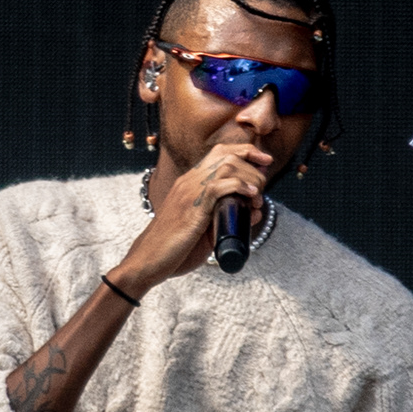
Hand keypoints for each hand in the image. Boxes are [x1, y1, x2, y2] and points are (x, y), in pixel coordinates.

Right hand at [116, 112, 280, 292]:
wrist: (148, 260)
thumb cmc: (175, 247)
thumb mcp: (205, 228)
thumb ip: (227, 218)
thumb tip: (256, 211)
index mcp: (190, 182)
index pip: (220, 152)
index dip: (246, 151)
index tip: (264, 161)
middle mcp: (189, 181)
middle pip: (227, 153)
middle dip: (253, 163)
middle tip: (263, 183)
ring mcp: (189, 192)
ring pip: (226, 165)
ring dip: (249, 176)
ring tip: (258, 194)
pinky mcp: (192, 208)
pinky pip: (218, 186)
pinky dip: (239, 187)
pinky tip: (251, 196)